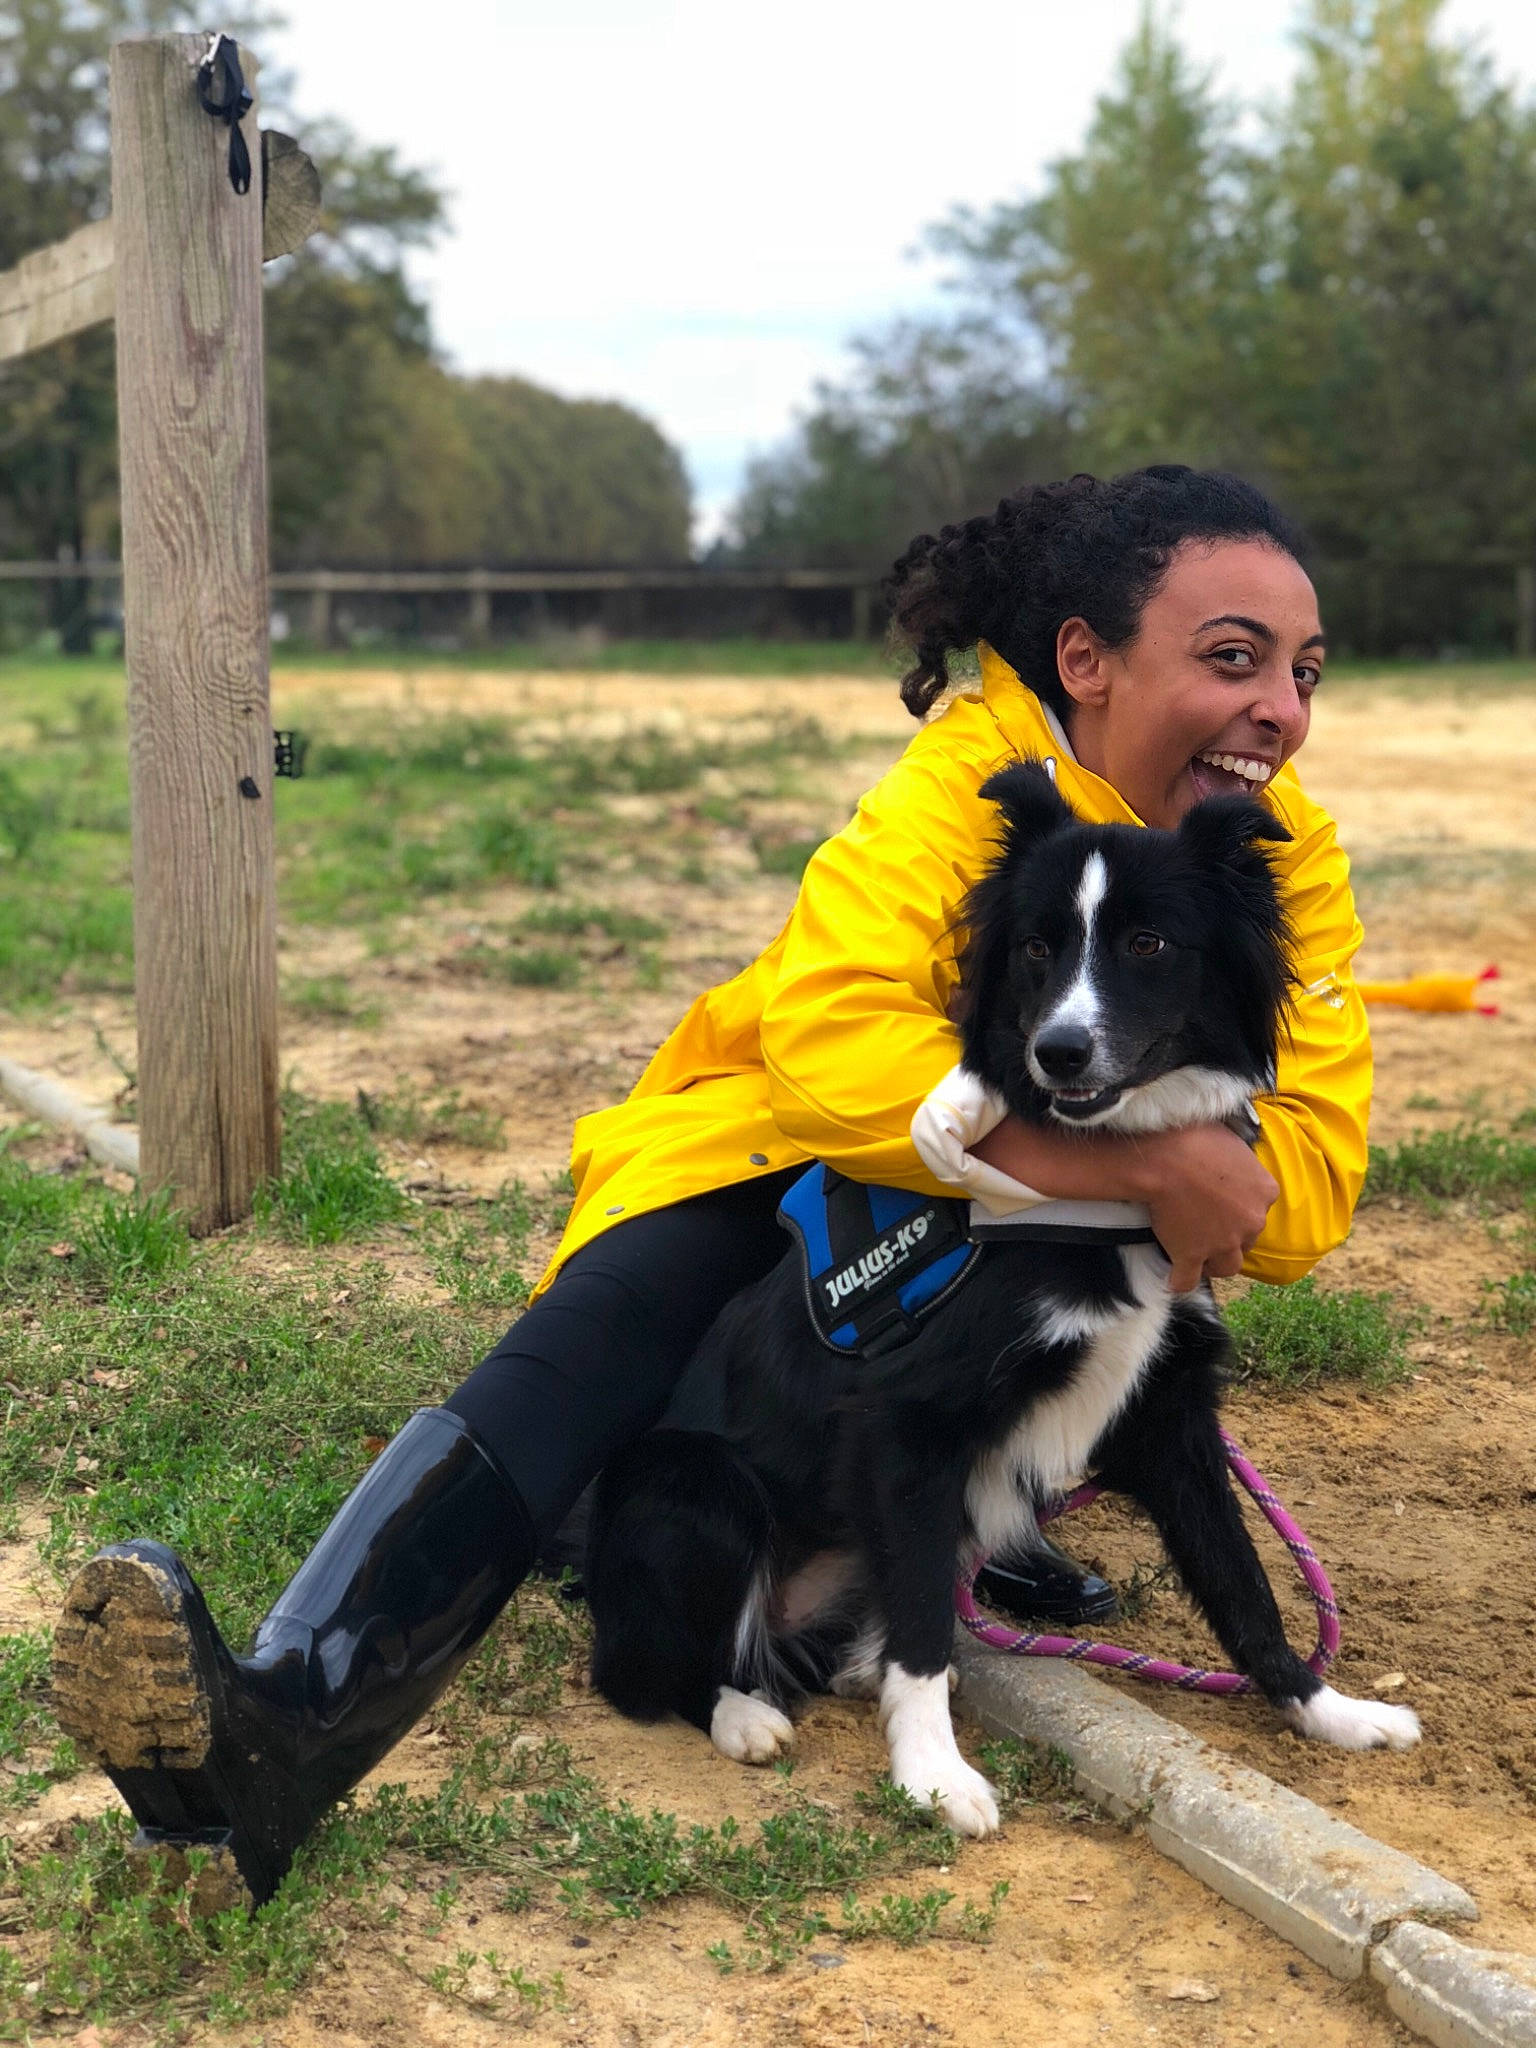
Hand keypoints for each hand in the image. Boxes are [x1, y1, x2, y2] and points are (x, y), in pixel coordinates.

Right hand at [1134, 1125, 1278, 1293]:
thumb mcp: (1232, 1135)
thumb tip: (1231, 1151)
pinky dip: (1180, 1280)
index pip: (1260, 1208)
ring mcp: (1223, 1243)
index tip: (1222, 1201)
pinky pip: (1187, 1280)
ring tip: (1197, 1253)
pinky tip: (1174, 1277)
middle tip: (1207, 1224)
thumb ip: (1240, 1155)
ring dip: (1214, 1262)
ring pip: (1226, 1266)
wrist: (1165, 1157)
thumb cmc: (1195, 1136)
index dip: (1240, 1207)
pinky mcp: (1191, 1256)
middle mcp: (1251, 1222)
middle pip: (1247, 1240)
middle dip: (1230, 1235)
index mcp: (1266, 1191)